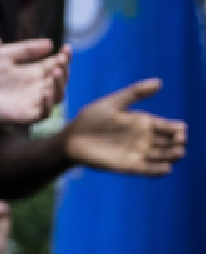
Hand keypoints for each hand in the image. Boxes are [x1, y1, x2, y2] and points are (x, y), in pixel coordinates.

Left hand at [0, 40, 67, 125]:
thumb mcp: (5, 55)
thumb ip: (26, 50)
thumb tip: (51, 43)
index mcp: (32, 74)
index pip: (56, 66)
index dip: (64, 58)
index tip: (66, 48)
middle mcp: (35, 88)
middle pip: (60, 81)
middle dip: (64, 69)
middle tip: (62, 58)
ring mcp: (31, 102)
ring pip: (56, 97)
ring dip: (60, 84)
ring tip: (57, 70)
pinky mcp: (24, 115)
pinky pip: (43, 113)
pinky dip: (48, 104)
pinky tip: (46, 91)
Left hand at [63, 79, 189, 175]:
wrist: (71, 139)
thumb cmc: (90, 118)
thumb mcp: (113, 103)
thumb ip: (135, 93)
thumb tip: (159, 82)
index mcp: (142, 122)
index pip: (167, 126)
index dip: (177, 128)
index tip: (181, 128)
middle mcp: (143, 139)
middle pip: (168, 142)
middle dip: (178, 142)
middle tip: (181, 141)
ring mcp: (137, 153)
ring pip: (162, 156)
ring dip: (172, 156)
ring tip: (178, 152)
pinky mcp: (129, 166)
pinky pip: (148, 170)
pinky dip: (158, 170)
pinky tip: (166, 168)